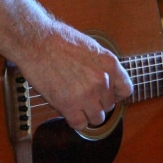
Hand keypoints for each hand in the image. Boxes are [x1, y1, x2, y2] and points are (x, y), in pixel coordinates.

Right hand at [18, 22, 132, 130]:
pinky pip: (80, 124)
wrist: (36, 41)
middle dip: (97, 103)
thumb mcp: (90, 47)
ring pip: (97, 118)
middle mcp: (102, 80)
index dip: (115, 95)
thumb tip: (104, 80)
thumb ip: (100, 65)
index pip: (126, 90)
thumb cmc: (58, 39)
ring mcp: (87, 94)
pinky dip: (75, 120)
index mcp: (109, 63)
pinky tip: (68, 111)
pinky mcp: (69, 105)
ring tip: (76, 105)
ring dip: (87, 114)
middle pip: (109, 105)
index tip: (106, 95)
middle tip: (83, 97)